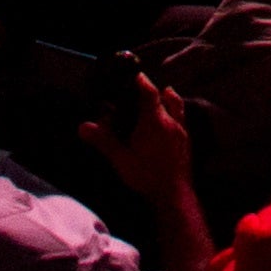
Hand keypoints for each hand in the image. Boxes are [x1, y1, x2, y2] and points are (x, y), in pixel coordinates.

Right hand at [81, 74, 194, 206]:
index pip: (150, 92)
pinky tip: (168, 124)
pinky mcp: (187, 142)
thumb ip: (104, 141)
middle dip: (155, 91)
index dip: (142, 81)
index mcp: (155, 121)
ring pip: (178, 106)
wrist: (175, 195)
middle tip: (143, 90)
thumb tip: (83, 127)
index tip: (136, 75)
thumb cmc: (147, 177)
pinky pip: (183, 120)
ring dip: (168, 100)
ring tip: (160, 99)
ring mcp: (182, 132)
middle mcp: (172, 122)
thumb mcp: (122, 160)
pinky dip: (175, 114)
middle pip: (166, 96)